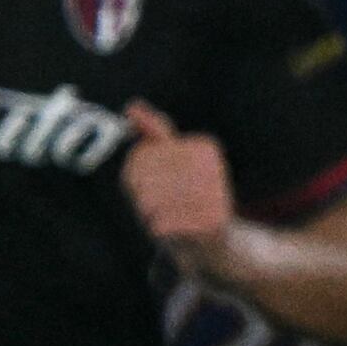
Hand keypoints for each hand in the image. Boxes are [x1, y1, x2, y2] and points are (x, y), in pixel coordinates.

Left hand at [119, 99, 235, 259]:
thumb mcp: (171, 159)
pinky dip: (159, 228)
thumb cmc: (184, 194)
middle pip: (146, 178)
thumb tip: (132, 107)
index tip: (157, 181)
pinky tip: (172, 227)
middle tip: (159, 201)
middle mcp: (213, 167)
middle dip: (143, 193)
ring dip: (150, 211)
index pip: (143, 156)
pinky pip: (162, 224)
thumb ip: (154, 132)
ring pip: (152, 201)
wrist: (212, 238)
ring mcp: (215, 195)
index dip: (138, 173)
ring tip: (165, 213)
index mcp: (204, 147)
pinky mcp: (212, 222)